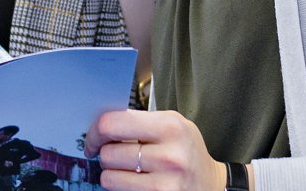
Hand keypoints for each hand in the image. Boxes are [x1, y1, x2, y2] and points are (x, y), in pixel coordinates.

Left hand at [85, 108, 227, 190]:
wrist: (211, 185)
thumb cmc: (186, 150)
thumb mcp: (171, 124)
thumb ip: (140, 121)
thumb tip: (101, 123)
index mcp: (169, 127)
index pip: (113, 124)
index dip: (96, 130)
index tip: (94, 137)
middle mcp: (169, 156)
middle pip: (108, 153)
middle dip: (105, 154)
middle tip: (114, 154)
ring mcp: (165, 185)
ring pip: (109, 178)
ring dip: (111, 174)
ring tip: (126, 170)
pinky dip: (121, 188)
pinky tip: (135, 183)